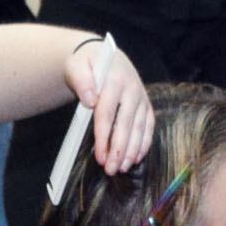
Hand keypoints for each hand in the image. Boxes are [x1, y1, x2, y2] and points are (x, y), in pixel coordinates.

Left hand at [67, 37, 155, 173]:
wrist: (104, 57)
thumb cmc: (88, 64)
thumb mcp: (77, 66)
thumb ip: (81, 80)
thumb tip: (90, 100)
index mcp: (114, 79)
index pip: (107, 113)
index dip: (103, 137)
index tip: (100, 157)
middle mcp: (132, 88)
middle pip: (125, 124)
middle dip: (118, 150)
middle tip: (111, 169)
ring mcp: (141, 97)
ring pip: (139, 127)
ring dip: (132, 150)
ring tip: (123, 168)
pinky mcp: (146, 104)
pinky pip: (148, 126)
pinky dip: (144, 143)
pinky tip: (136, 158)